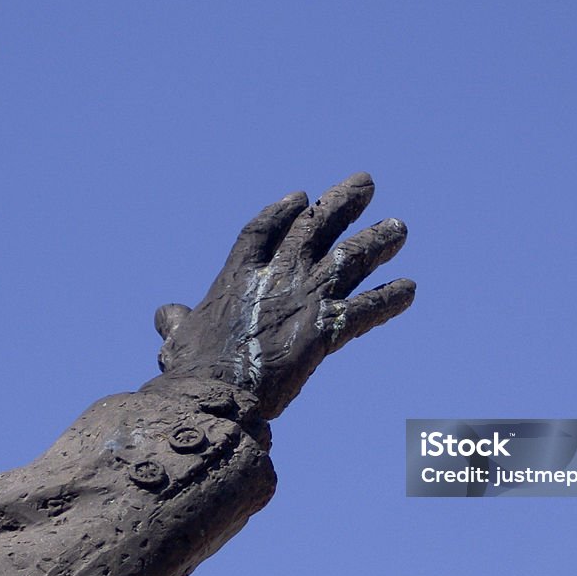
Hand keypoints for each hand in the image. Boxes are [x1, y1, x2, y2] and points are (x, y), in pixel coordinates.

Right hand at [155, 172, 414, 419]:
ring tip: (400, 227)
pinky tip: (410, 290)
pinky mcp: (325, 328)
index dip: (282, 212)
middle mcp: (277, 277)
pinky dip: (389, 300)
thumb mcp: (178, 338)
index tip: (301, 196)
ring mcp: (304, 298)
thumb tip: (166, 314)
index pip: (262, 230)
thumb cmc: (191, 370)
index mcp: (238, 275)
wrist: (214, 392)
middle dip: (341, 204)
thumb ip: (176, 322)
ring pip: (350, 259)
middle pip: (315, 228)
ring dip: (377, 242)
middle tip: (366, 183)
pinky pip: (366, 309)